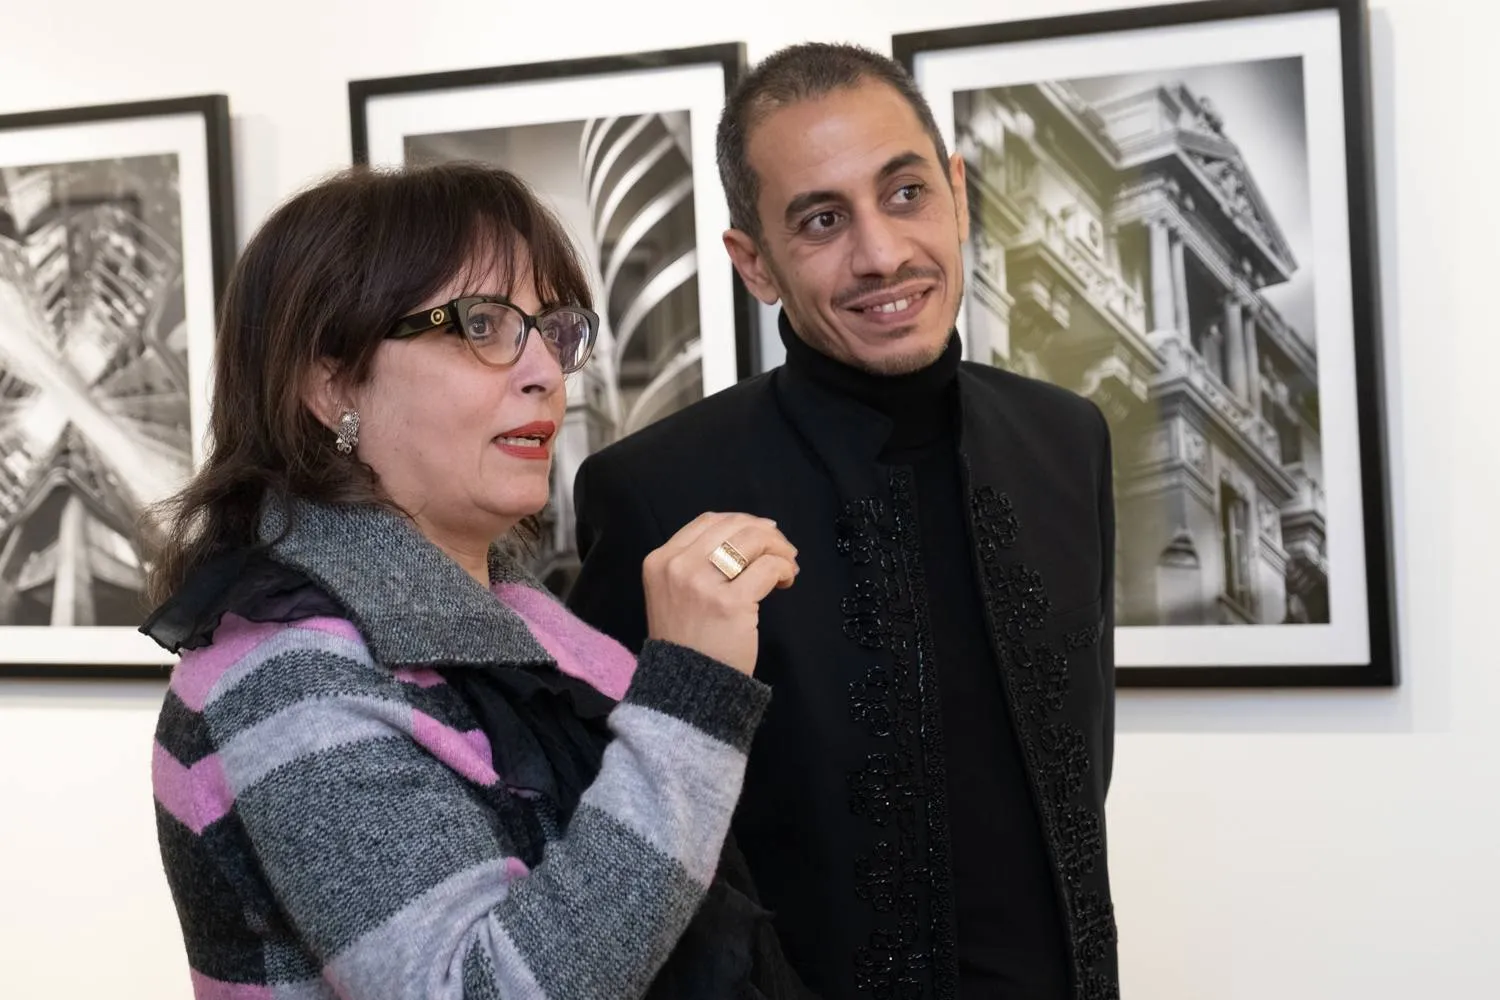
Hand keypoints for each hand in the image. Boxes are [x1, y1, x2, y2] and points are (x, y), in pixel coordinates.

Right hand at [642, 512, 798, 675]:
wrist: (686, 687)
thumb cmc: (686, 642)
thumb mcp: (673, 593)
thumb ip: (698, 562)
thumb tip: (750, 532)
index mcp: (660, 560)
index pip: (708, 521)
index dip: (741, 522)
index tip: (761, 535)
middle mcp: (677, 566)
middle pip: (733, 525)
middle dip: (765, 533)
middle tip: (782, 550)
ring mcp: (702, 584)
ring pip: (752, 541)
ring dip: (778, 548)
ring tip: (787, 566)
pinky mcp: (730, 603)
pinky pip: (768, 568)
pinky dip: (784, 569)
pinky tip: (786, 580)